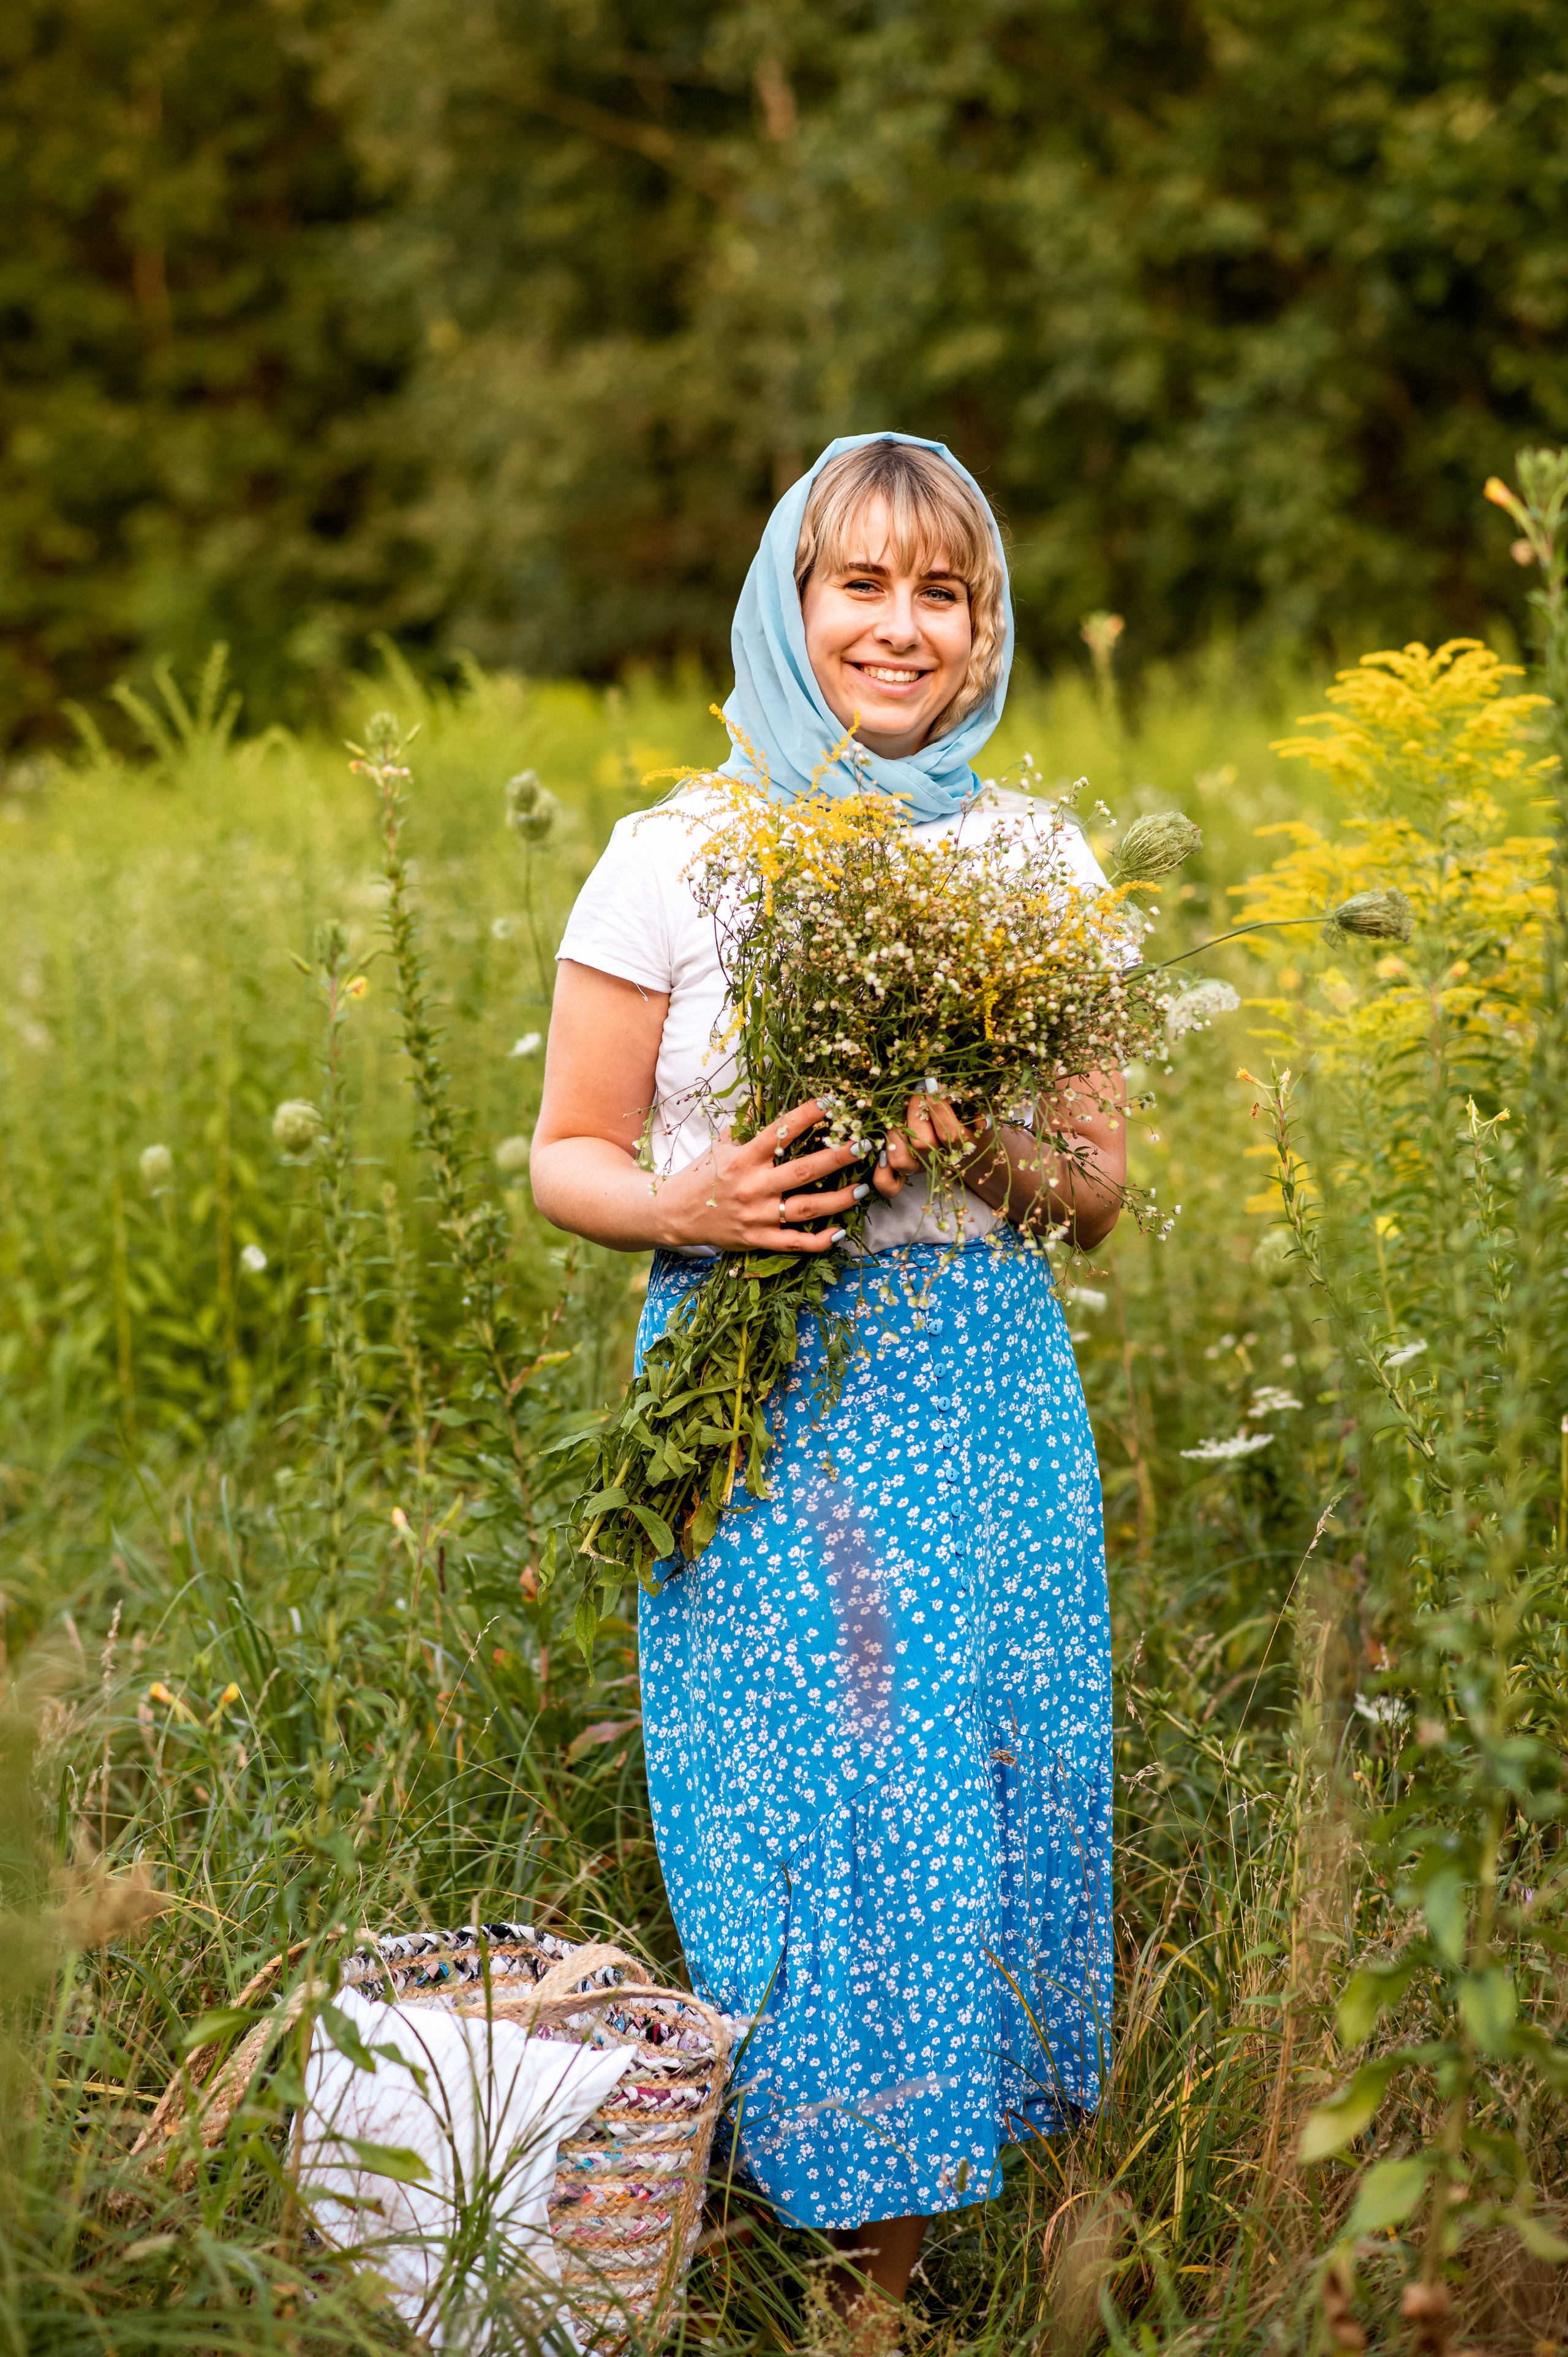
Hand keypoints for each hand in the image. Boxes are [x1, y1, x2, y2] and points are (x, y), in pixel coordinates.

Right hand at [651, 1098, 869, 1253]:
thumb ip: (746, 1126)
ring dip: (839, 1200)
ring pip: (806, 1208)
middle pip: (802, 1172)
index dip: (805, 1117)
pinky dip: (819, 1240)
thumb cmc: (702, 1175)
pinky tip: (840, 1231)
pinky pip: (794, 1243)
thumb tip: (766, 1096)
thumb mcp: (721, 1146)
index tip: (830, 1102)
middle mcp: (752, 1187)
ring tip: (865, 1188)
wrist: (674, 1214)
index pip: (778, 1133)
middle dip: (835, 1158)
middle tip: (863, 1146)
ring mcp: (757, 1216)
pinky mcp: (758, 1239)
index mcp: (743, 1159)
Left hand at [877, 1091, 1002, 1204]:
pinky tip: (881, 1150)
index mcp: (964, 1147)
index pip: (951, 1133)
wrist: (973, 1152)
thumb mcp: (982, 1113)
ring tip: (898, 1115)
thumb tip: (977, 1116)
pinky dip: (881, 1171)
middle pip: (922, 1144)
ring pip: (901, 1161)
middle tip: (915, 1091)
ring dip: (895, 1136)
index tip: (932, 1085)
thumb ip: (980, 1109)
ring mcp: (921, 1169)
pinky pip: (887, 1184)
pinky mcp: (905, 1174)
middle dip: (915, 1112)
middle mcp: (941, 1161)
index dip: (939, 1109)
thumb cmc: (974, 1123)